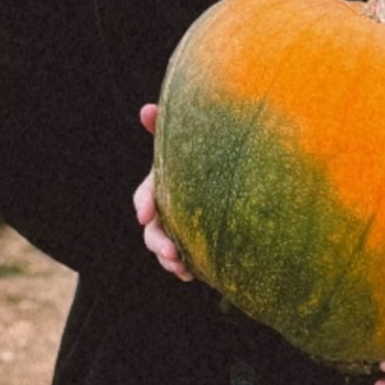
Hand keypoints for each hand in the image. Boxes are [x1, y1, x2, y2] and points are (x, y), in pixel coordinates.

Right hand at [133, 103, 194, 281]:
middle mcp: (167, 210)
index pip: (146, 196)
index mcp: (163, 185)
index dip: (143, 204)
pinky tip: (193, 275)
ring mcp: (180, 229)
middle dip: (157, 242)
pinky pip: (184, 261)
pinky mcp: (195, 245)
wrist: (241, 181)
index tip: (145, 214)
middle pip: (152, 229)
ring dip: (169, 260)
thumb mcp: (190, 141)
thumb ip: (166, 127)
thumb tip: (144, 109)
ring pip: (165, 249)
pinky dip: (184, 269)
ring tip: (181, 267)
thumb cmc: (209, 154)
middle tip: (171, 252)